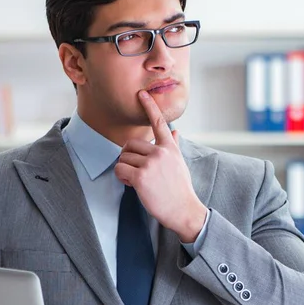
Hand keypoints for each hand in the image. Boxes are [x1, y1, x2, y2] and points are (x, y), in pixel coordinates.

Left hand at [114, 90, 207, 242]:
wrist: (183, 210)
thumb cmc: (180, 188)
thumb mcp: (179, 163)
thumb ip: (173, 145)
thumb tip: (174, 131)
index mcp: (169, 147)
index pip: (158, 122)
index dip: (149, 106)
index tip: (141, 94)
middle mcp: (160, 152)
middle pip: (130, 145)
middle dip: (128, 158)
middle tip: (136, 172)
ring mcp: (151, 164)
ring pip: (123, 158)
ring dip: (124, 170)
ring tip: (136, 181)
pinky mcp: (141, 177)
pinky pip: (120, 170)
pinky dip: (121, 177)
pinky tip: (131, 185)